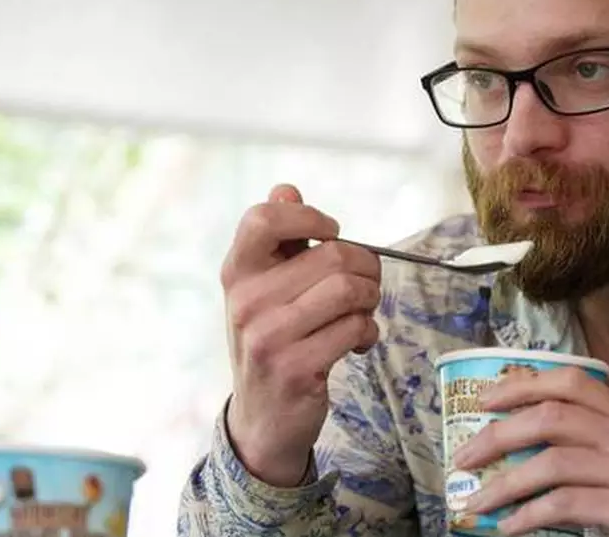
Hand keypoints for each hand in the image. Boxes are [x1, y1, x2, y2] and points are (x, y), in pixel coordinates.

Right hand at [221, 184, 381, 486]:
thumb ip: (277, 241)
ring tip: (362, 313)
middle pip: (332, 254)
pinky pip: (355, 329)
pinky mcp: (296, 368)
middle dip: (366, 267)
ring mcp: (269, 336)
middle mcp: (247, 301)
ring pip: (349, 290)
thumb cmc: (272, 342)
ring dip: (370, 300)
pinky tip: (358, 342)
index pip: (264, 218)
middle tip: (365, 285)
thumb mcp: (264, 290)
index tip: (330, 232)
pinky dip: (368, 333)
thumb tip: (286, 190)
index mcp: (238, 272)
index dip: (309, 216)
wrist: (261, 417)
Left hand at [451, 367, 608, 536]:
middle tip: (464, 456)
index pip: (574, 381)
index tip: (485, 400)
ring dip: (503, 484)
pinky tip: (509, 527)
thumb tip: (520, 439)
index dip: (522, 385)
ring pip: (551, 462)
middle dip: (497, 434)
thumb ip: (596, 443)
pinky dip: (527, 516)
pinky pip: (563, 505)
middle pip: (551, 416)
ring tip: (477, 502)